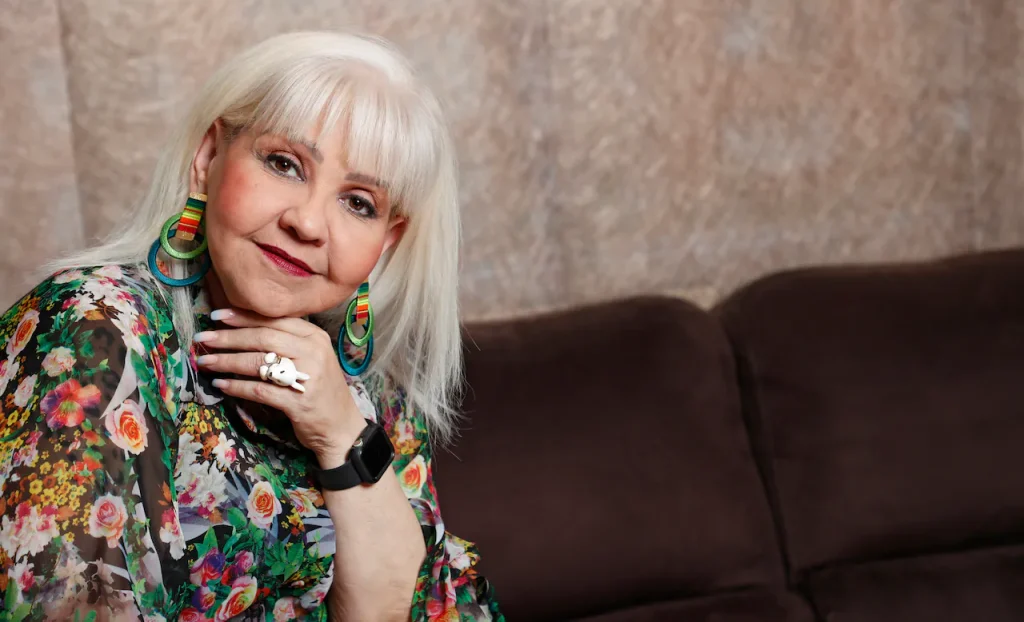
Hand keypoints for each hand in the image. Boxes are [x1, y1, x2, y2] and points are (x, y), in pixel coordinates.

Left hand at [194, 308, 364, 468]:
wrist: (342, 426)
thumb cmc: (321, 389)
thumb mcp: (312, 357)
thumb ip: (288, 341)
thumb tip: (245, 327)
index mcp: (315, 337)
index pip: (274, 320)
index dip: (243, 317)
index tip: (216, 315)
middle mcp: (313, 352)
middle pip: (263, 338)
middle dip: (229, 337)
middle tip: (203, 338)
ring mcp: (307, 377)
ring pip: (259, 363)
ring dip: (227, 361)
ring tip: (206, 361)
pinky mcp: (298, 402)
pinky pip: (259, 390)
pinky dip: (237, 387)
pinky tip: (221, 384)